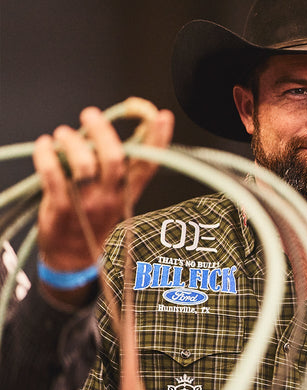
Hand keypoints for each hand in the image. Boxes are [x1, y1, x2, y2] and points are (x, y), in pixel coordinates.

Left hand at [33, 104, 173, 304]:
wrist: (73, 258)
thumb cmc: (94, 218)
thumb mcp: (116, 196)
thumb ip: (118, 168)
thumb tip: (110, 130)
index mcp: (129, 193)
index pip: (148, 165)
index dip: (158, 140)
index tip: (161, 115)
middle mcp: (111, 198)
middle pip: (113, 159)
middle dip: (101, 131)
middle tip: (90, 114)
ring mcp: (87, 204)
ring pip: (83, 165)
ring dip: (71, 141)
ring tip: (63, 134)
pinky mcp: (60, 208)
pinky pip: (53, 175)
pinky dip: (46, 155)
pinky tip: (44, 145)